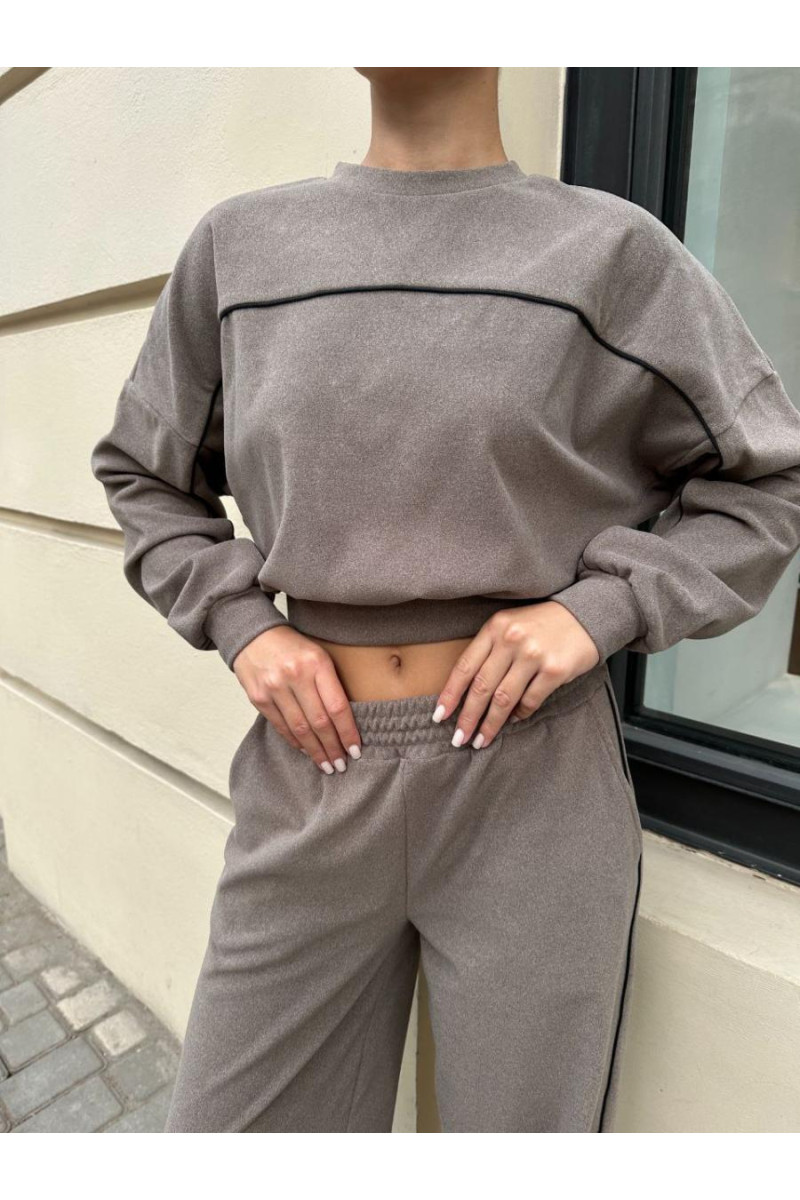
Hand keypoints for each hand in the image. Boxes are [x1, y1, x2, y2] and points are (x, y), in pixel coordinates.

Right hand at [232, 626, 361, 773]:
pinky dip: (295, 741)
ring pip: (300, 728)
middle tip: (341, 764)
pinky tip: (306, 750)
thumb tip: (344, 721)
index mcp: (317, 663)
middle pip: (319, 722)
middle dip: (333, 747)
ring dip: (315, 751)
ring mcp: (274, 687)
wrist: (253, 634)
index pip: (337, 706)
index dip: (348, 732)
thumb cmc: (292, 646)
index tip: (355, 750)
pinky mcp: (258, 697)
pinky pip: (281, 726)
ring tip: (326, 764)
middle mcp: (295, 675)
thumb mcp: (318, 654)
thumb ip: (330, 683)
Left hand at [432, 601, 599, 749]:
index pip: (465, 666)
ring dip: (490, 724)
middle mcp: (511, 639)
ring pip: (504, 698)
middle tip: (458, 738)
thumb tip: (467, 692)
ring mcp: (534, 654)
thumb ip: (490, 651)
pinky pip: (530, 701)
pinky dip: (520, 715)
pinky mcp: (555, 669)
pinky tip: (514, 721)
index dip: (450, 694)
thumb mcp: (509, 626)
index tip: (439, 716)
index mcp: (495, 627)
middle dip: (467, 717)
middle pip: (481, 687)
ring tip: (481, 740)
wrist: (585, 615)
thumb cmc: (541, 625)